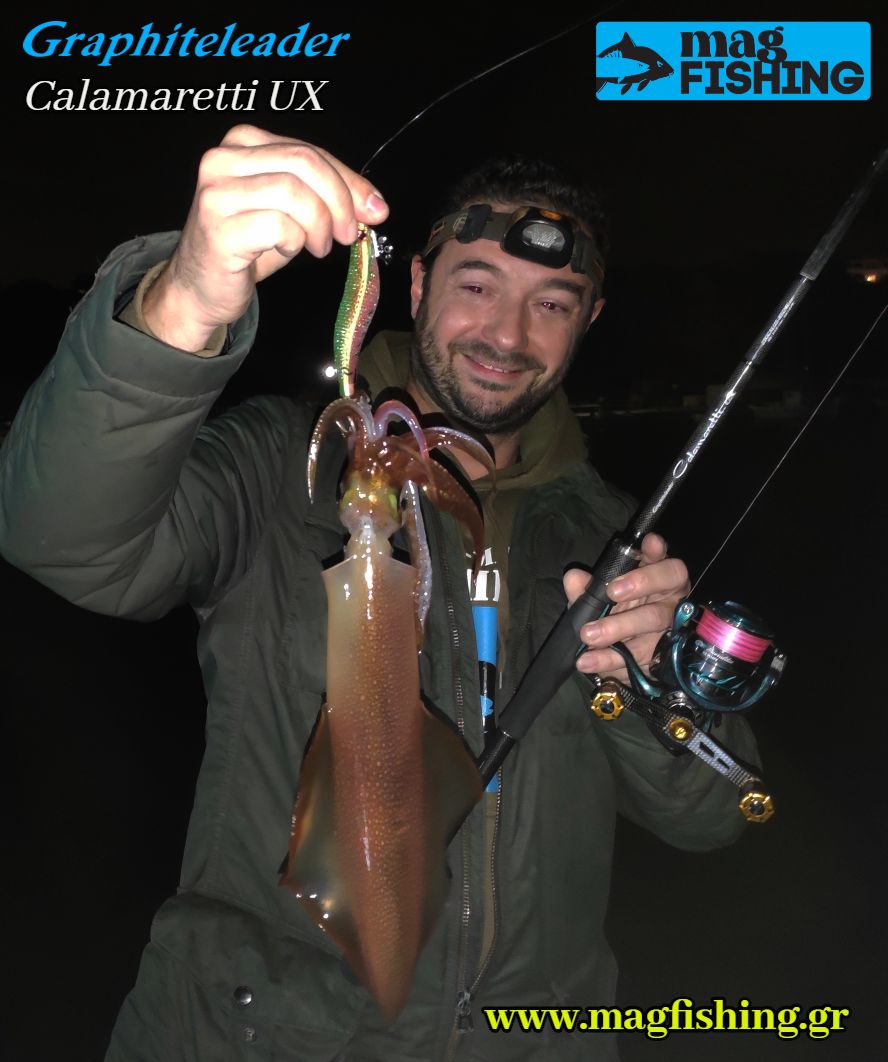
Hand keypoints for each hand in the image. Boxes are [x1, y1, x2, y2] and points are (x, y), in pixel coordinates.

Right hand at [142, 125, 388, 350]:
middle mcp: (222, 159)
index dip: (349, 180)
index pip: (309, 151)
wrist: (201, 287)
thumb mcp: (291, 211)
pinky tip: (289, 251)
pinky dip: (295, 241)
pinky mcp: (218, 228)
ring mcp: (216, 193)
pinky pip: (279, 226)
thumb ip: (325, 196)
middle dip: (340, 201)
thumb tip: (374, 206)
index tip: (375, 209)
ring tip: (318, 247)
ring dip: (319, 225)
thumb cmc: (248, 245)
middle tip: (349, 234)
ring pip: (294, 193)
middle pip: (304, 163)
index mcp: (242, 143)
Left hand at [563, 533, 689, 681]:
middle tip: (612, 593)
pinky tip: (588, 660)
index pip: (666, 562)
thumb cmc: (615, 614)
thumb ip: (586, 589)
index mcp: (659, 579)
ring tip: (588, 635)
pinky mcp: (660, 658)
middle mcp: (671, 600)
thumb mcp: (598, 600)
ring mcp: (671, 630)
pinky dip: (609, 660)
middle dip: (638, 588)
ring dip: (619, 628)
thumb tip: (574, 577)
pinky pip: (638, 659)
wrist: (620, 656)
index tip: (649, 543)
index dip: (659, 552)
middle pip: (664, 592)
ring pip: (653, 623)